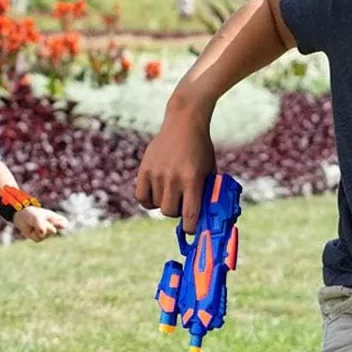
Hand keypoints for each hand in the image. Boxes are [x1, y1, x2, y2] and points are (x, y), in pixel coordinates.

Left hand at [13, 205, 67, 241]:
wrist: (21, 217)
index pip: (63, 223)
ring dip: (36, 231)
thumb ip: (41, 225)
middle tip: (38, 220)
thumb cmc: (31, 214)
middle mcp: (52, 226)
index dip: (60, 224)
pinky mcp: (40, 238)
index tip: (59, 224)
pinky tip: (31, 230)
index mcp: (55, 218)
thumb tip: (43, 233)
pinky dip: (32, 234)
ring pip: (44, 236)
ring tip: (33, 225)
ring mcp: (46, 233)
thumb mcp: (37, 217)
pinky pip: (38, 239)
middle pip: (52, 231)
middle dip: (44, 227)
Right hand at [134, 109, 214, 233]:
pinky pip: (141, 197)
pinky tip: (156, 194)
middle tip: (182, 203)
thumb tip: (204, 218)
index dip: (190, 227)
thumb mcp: (209, 170)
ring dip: (165, 203)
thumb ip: (206, 192)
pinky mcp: (145, 169)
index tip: (191, 229)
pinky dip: (148, 201)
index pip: (190, 214)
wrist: (184, 123)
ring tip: (171, 191)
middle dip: (177, 212)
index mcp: (192, 179)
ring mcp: (157, 173)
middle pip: (170, 212)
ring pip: (156, 205)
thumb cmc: (201, 149)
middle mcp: (173, 177)